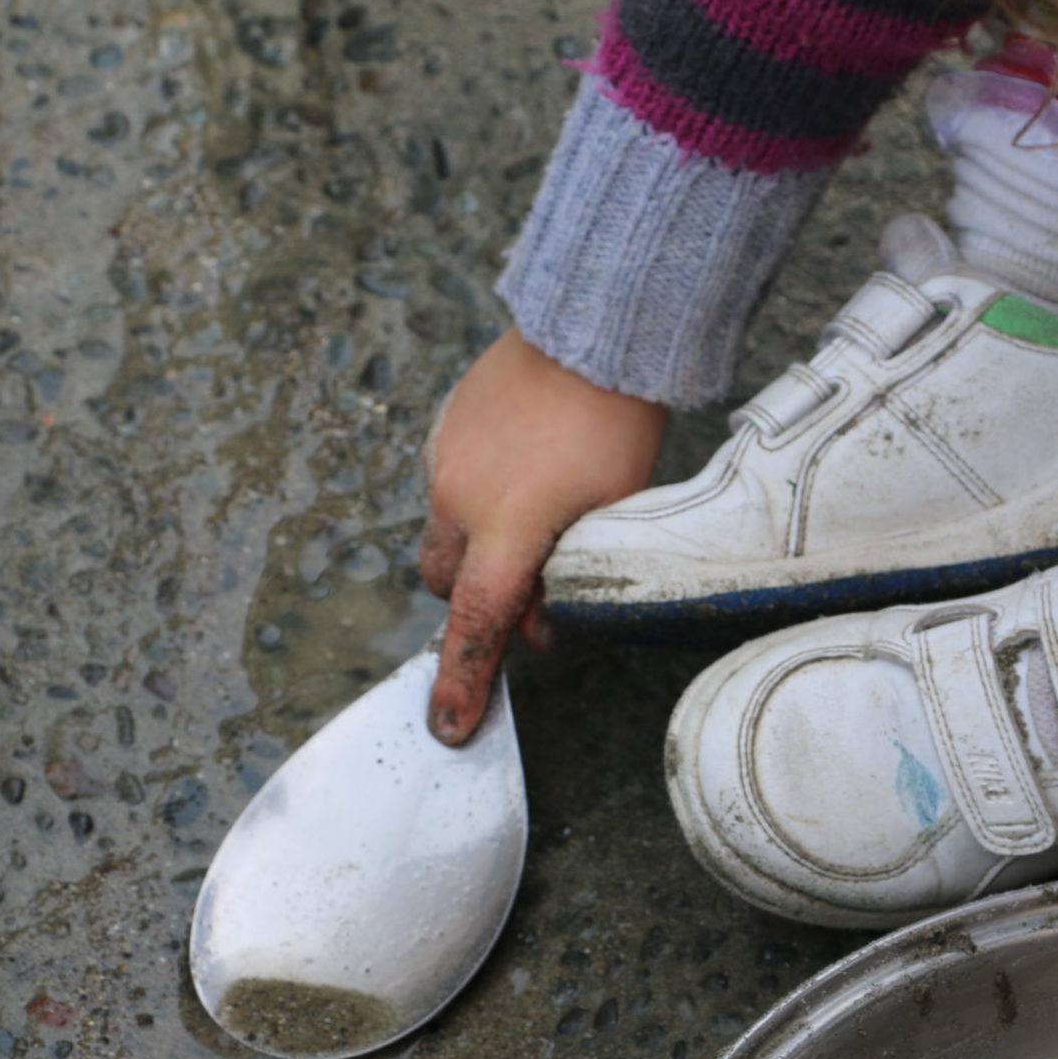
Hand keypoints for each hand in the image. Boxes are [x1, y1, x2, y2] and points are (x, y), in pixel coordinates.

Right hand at [419, 328, 666, 743]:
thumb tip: (539, 623)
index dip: (462, 681)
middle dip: (478, 596)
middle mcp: (460, 501)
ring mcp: (443, 462)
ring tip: (535, 510)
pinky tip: (523, 467)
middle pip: (447, 584)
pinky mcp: (442, 429)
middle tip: (532, 582)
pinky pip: (445, 484)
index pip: (476, 625)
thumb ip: (570, 577)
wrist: (589, 332)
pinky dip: (473, 497)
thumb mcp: (612, 514)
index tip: (447, 726)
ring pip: (444, 534)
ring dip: (476, 545)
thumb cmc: (615, 426)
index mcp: (506, 530)